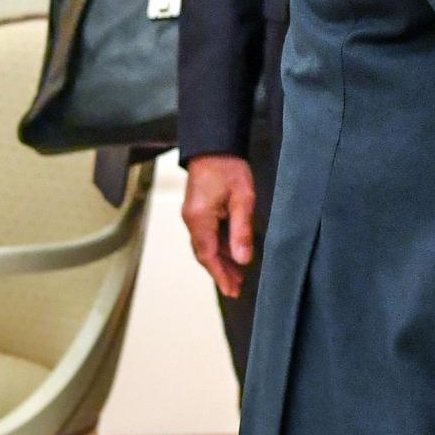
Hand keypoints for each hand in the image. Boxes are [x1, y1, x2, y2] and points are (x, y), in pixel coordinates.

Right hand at [182, 154, 256, 296]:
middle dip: (220, 271)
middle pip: (205, 253)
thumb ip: (242, 230)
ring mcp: (192, 215)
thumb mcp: (243, 199)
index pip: (208, 255)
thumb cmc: (228, 167)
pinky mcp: (197, 209)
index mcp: (199, 219)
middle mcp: (191, 220)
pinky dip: (219, 246)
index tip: (231, 290)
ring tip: (238, 274)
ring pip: (206, 245)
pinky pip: (207, 234)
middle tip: (236, 288)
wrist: (213, 144)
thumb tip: (243, 259)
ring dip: (221, 260)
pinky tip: (232, 252)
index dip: (220, 275)